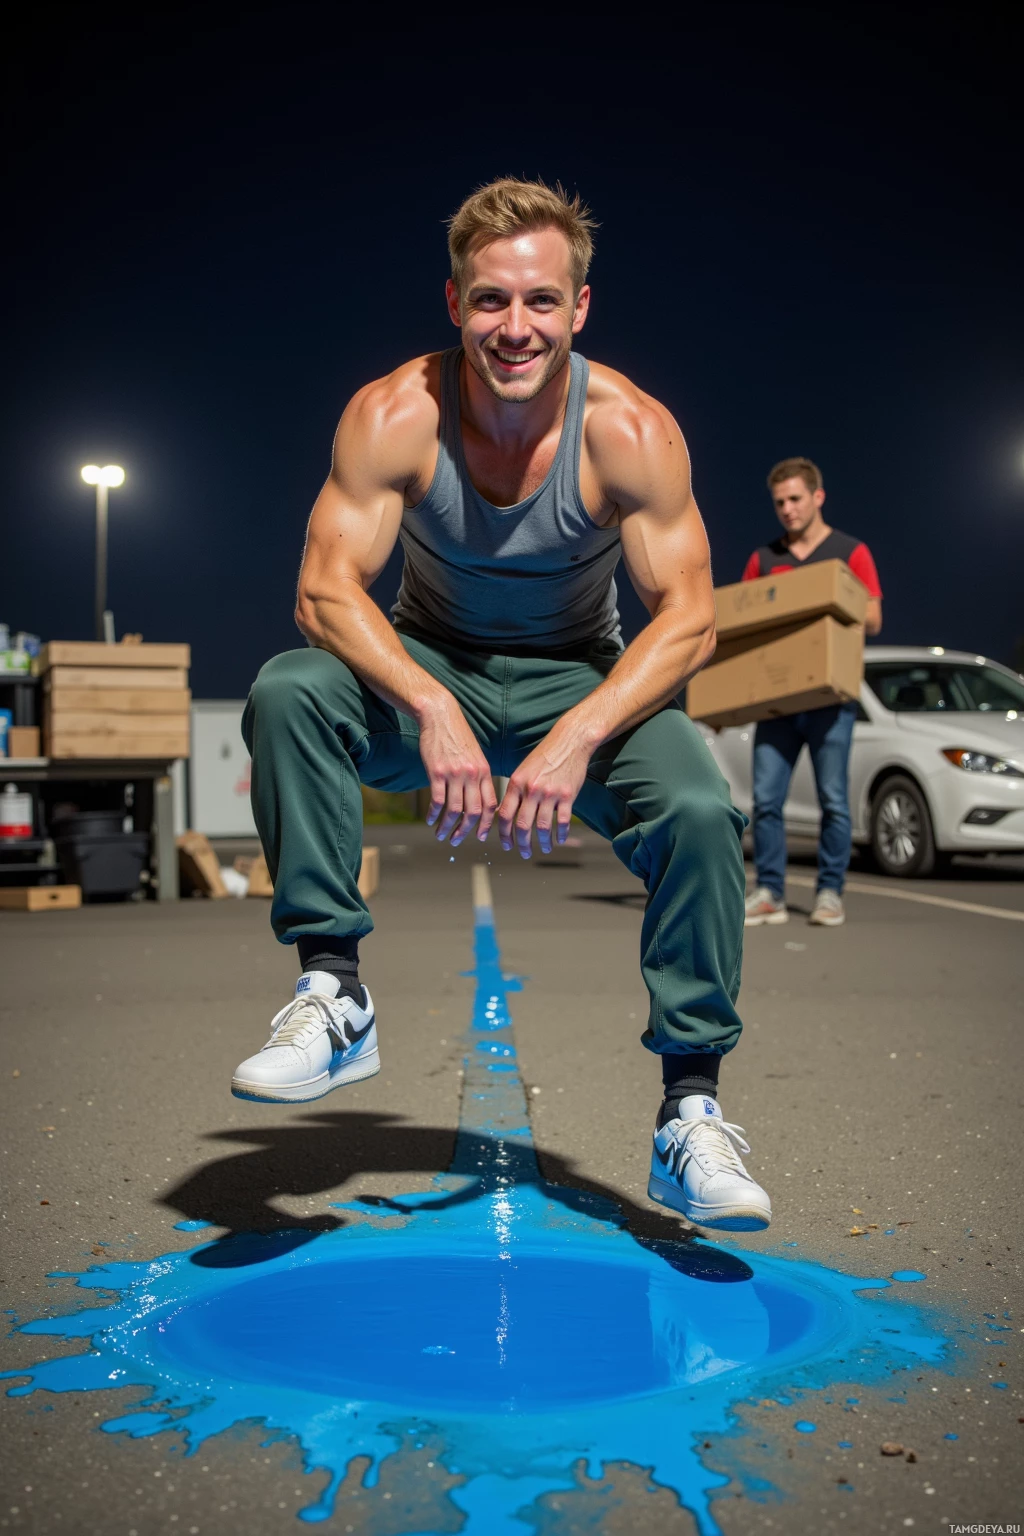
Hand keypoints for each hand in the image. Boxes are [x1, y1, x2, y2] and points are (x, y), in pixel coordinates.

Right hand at [418, 700, 496, 846]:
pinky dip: (434, 814)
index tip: (479, 836)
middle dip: (466, 831)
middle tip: (456, 841)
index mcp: (484, 772)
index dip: (485, 824)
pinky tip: (429, 820)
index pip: (490, 805)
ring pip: (455, 810)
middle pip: (473, 812)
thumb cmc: (457, 735)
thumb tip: (479, 798)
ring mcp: (455, 773)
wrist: (440, 715)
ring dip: (447, 827)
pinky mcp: (437, 771)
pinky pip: (438, 800)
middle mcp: (472, 774)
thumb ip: (478, 775)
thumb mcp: (475, 755)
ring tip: (441, 835)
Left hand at [498, 729, 591, 858]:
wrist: (569, 741)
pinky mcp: (567, 795)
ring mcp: (550, 793)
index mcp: (517, 784)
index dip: (504, 834)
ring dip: (543, 842)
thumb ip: (515, 791)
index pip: (505, 815)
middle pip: (522, 825)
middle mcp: (531, 790)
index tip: (507, 845)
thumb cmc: (544, 756)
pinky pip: (562, 821)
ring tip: (545, 848)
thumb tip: (505, 813)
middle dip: (522, 844)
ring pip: (543, 827)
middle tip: (524, 853)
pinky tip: (561, 839)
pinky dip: (561, 833)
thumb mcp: (523, 770)